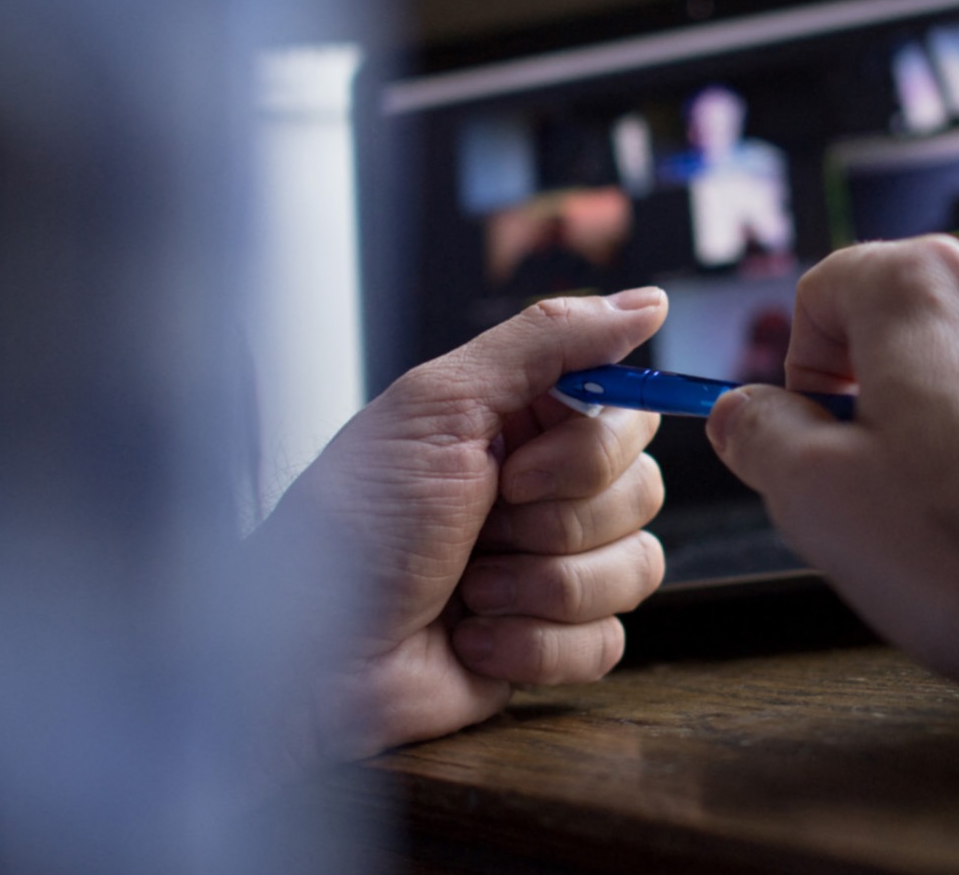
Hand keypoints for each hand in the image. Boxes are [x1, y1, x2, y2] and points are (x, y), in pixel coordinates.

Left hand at [255, 289, 667, 763]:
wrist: (309, 657)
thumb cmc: (354, 525)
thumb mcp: (441, 404)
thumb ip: (550, 341)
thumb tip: (649, 301)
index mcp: (522, 424)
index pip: (628, 415)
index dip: (590, 451)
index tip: (516, 469)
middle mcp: (545, 492)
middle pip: (644, 492)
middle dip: (557, 523)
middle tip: (480, 527)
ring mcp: (551, 569)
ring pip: (636, 568)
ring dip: (542, 587)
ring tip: (469, 590)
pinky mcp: (551, 642)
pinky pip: (607, 642)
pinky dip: (536, 645)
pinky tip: (473, 638)